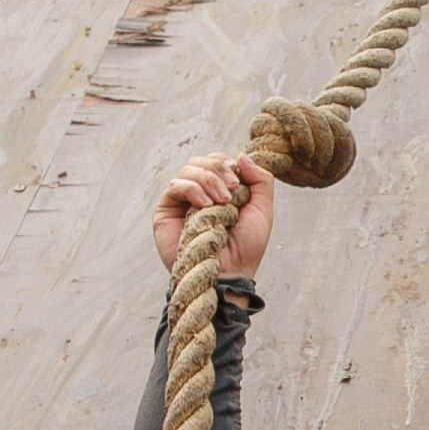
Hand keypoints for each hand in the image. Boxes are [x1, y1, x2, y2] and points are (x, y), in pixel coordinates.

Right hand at [153, 151, 273, 279]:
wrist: (230, 274)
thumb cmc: (246, 248)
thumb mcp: (263, 210)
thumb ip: (260, 180)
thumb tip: (241, 155)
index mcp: (219, 190)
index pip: (217, 160)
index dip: (227, 164)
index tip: (239, 183)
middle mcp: (198, 193)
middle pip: (201, 160)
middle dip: (218, 169)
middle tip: (231, 191)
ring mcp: (181, 201)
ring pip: (188, 170)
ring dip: (208, 180)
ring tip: (221, 203)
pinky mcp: (166, 211)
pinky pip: (175, 186)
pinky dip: (192, 190)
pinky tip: (205, 206)